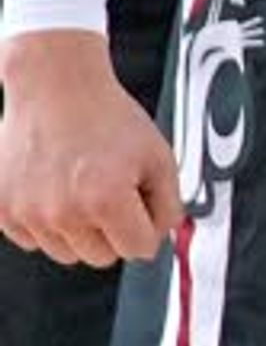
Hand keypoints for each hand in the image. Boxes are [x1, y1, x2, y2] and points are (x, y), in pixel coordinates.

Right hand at [0, 34, 181, 266]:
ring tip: (83, 186)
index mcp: (106, 200)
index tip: (143, 209)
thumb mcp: (159, 155)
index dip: (147, 227)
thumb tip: (161, 236)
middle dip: (115, 231)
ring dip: (80, 230)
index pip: (139, 249)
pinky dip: (47, 222)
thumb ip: (168, 203)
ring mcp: (28, 214)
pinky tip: (55, 187)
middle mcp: (63, 212)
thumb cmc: (106, 116)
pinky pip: (33, 240)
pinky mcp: (3, 211)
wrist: (56, 88)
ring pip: (66, 253)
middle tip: (113, 192)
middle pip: (102, 257)